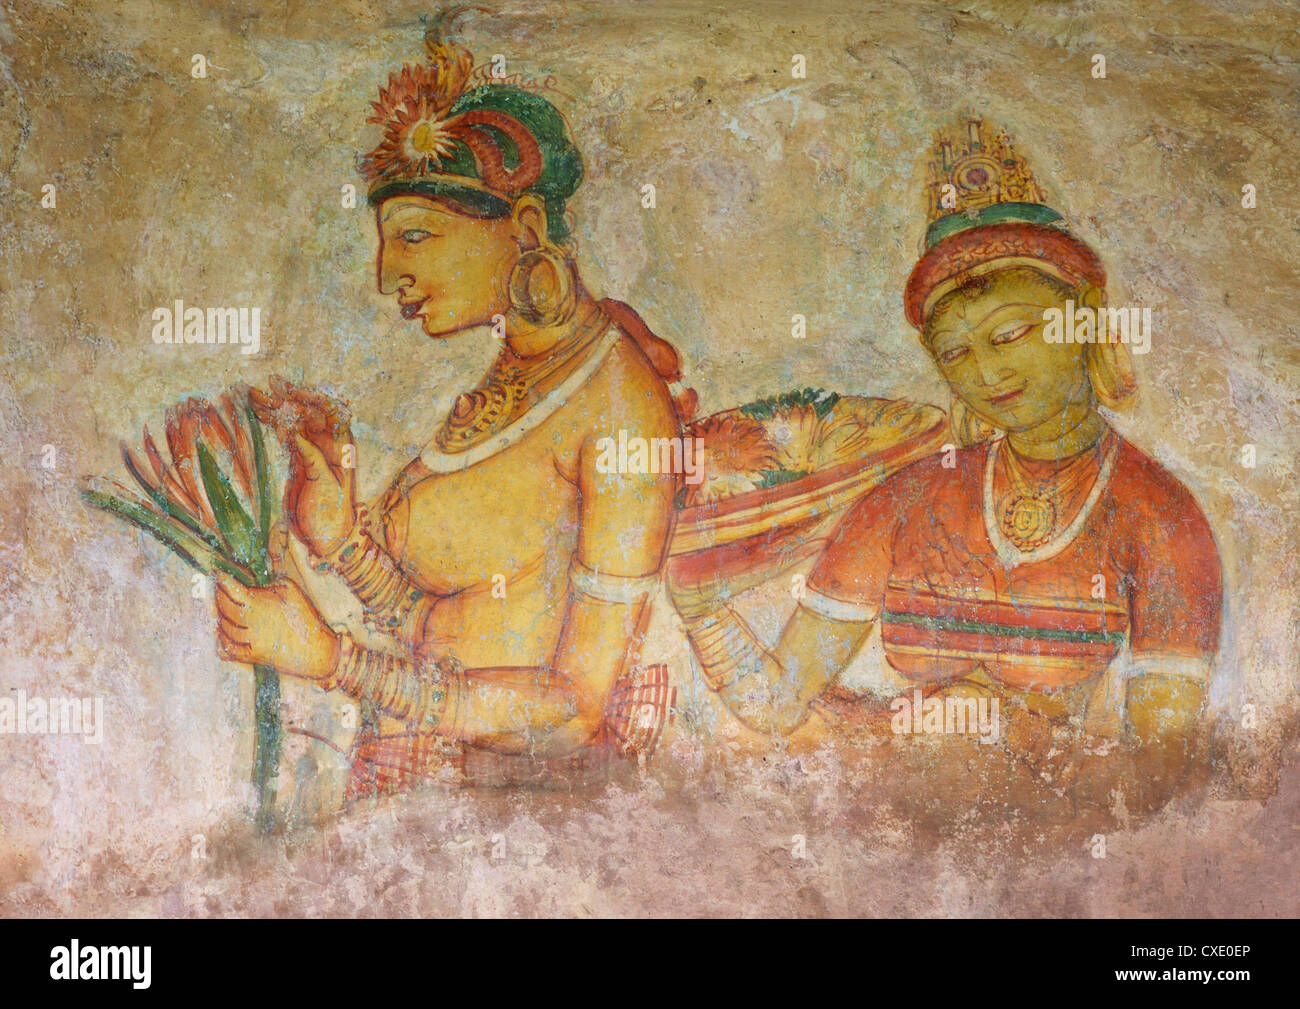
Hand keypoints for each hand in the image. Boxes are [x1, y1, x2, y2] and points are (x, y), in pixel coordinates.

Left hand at [215, 574, 339, 681]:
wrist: (317, 651)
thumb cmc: (306, 618)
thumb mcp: (292, 591)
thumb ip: (270, 585)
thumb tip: (254, 587)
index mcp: (259, 604)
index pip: (232, 589)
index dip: (223, 580)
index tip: (220, 573)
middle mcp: (251, 622)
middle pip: (225, 608)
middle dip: (219, 596)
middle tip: (218, 589)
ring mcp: (250, 640)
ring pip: (225, 628)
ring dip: (220, 617)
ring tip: (220, 609)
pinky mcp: (253, 656)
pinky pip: (229, 649)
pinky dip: (222, 641)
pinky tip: (222, 633)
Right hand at [250, 376, 355, 555]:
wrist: (325, 539)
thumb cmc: (332, 516)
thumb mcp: (324, 487)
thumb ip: (312, 459)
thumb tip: (295, 433)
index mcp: (342, 446)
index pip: (331, 412)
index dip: (312, 399)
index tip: (291, 395)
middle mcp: (328, 443)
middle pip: (309, 411)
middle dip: (288, 397)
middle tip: (267, 386)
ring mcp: (312, 449)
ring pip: (293, 419)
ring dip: (274, 406)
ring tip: (251, 393)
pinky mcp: (297, 457)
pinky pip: (284, 433)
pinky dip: (270, 421)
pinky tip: (255, 410)